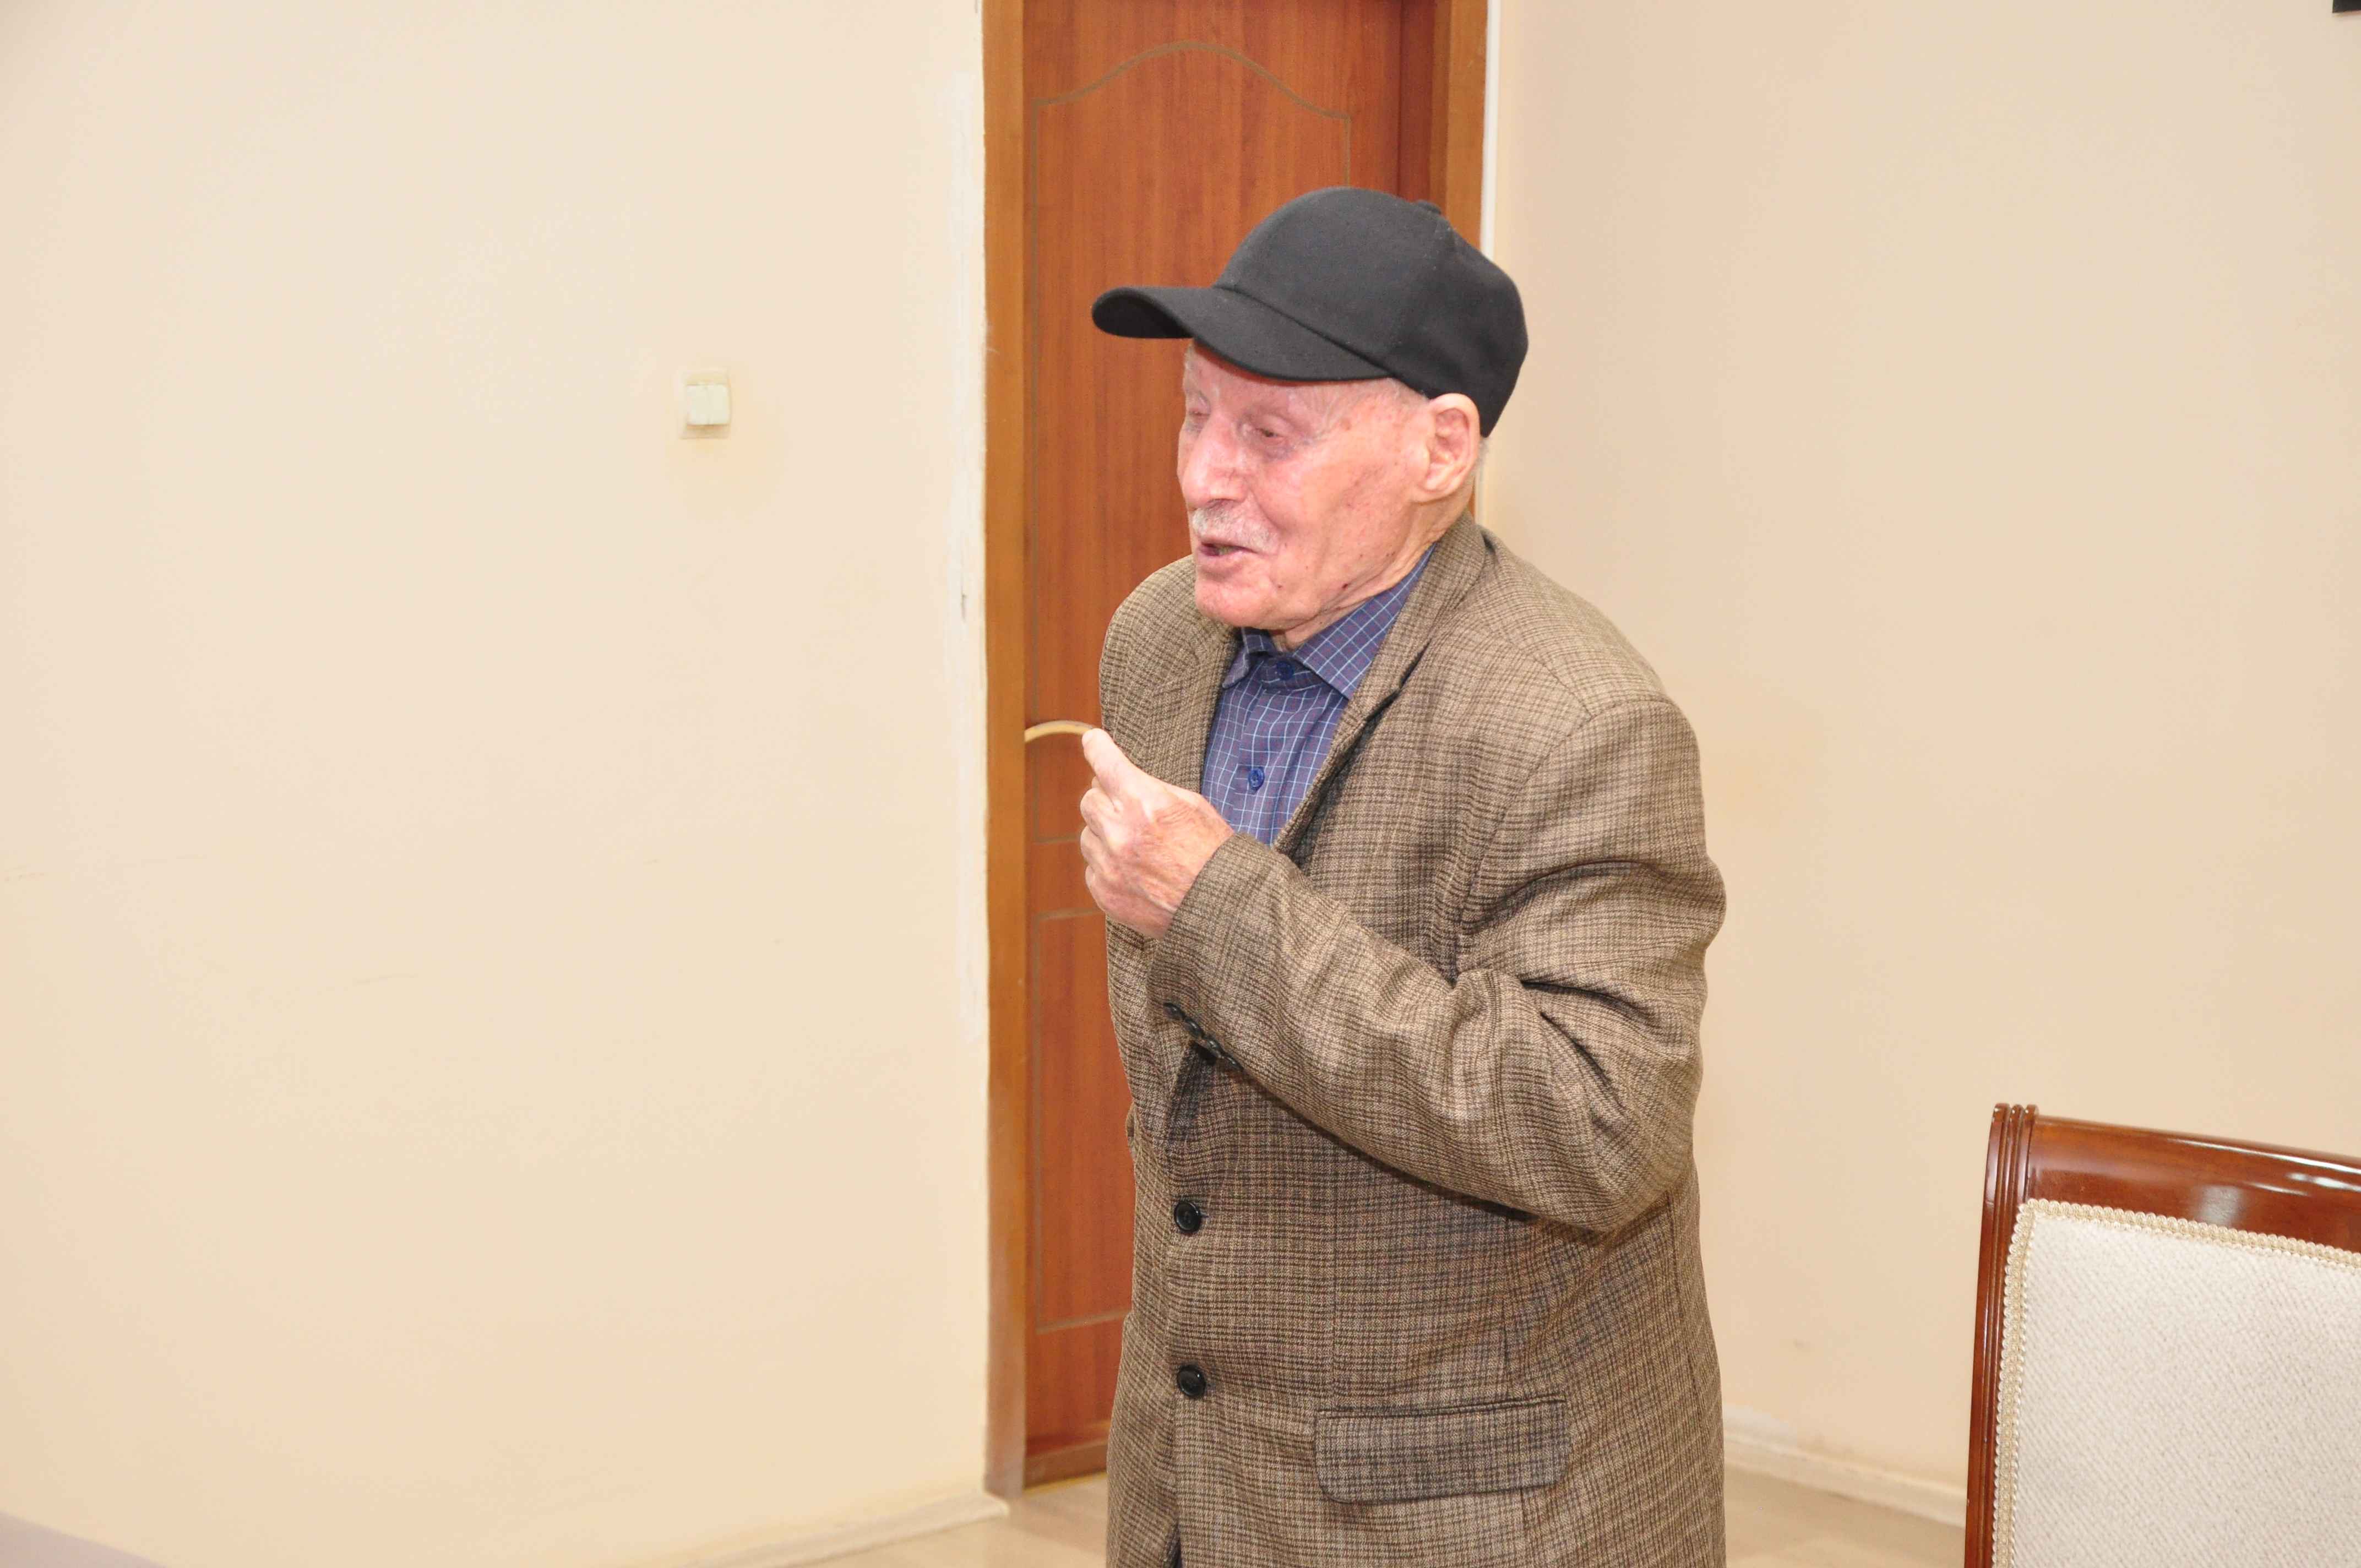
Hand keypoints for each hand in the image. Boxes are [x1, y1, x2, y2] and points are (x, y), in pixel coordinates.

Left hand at [1078, 728, 1234, 938]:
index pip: (1105, 762)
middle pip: (1090, 799)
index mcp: (1145, 802)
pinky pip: (1093, 867)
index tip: (1092, 740)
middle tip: (1129, 809)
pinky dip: (1109, 865)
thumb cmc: (1212, 853)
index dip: (1096, 747)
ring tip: (1139, 848)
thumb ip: (1151, 788)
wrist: (1220, 908)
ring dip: (1107, 834)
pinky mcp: (1105, 892)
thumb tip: (1115, 778)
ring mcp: (1110, 864)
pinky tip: (1137, 872)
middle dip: (1107, 799)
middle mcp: (1121, 832)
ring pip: (1088, 835)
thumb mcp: (1193, 806)